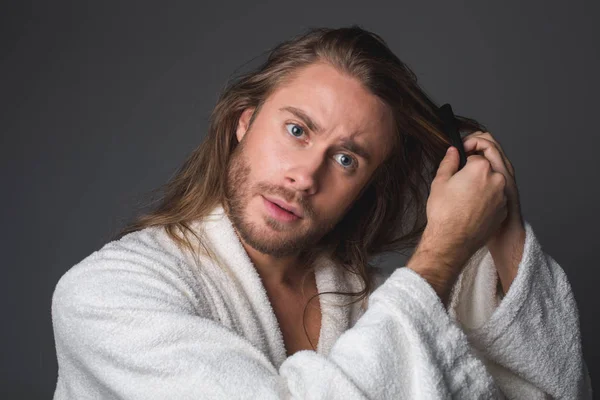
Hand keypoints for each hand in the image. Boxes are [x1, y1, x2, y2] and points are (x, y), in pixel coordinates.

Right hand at [407, 143, 508, 303]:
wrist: (452, 241)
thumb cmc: (444, 212)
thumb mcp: (440, 181)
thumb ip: (449, 162)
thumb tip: (453, 152)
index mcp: (481, 168)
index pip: (474, 155)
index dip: (463, 160)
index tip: (456, 167)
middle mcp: (497, 179)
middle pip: (486, 169)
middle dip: (473, 173)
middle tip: (458, 184)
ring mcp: (502, 196)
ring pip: (492, 184)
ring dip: (480, 187)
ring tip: (463, 199)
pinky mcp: (503, 211)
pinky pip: (495, 199)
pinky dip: (486, 200)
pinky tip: (471, 209)